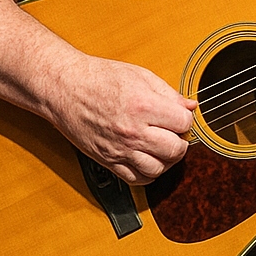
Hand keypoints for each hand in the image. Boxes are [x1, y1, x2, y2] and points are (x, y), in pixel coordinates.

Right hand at [46, 54, 196, 183]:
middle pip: (175, 150)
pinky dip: (148, 174)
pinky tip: (148, 159)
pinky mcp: (108, 161)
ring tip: (162, 146)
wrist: (64, 88)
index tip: (179, 116)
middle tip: (174, 132)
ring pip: (159, 169)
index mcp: (143, 106)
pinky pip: (137, 179)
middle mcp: (133, 131)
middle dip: (180, 141)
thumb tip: (191, 106)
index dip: (185, 119)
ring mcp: (120, 149)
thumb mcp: (140, 75)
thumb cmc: (98, 78)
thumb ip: (168, 93)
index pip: (184, 123)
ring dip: (166, 160)